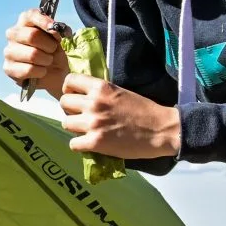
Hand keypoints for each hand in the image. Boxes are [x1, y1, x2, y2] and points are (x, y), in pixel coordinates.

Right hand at [3, 9, 70, 100]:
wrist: (52, 73)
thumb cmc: (53, 51)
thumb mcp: (58, 38)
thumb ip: (57, 30)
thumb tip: (54, 29)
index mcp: (24, 21)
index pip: (31, 15)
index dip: (44, 22)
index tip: (55, 31)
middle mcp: (13, 34)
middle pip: (32, 36)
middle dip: (49, 45)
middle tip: (53, 50)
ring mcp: (9, 51)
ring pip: (32, 54)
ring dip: (46, 60)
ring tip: (47, 61)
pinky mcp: (8, 68)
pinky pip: (28, 70)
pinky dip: (40, 72)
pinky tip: (41, 71)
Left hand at [59, 74, 181, 160]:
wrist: (161, 129)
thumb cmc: (145, 110)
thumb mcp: (121, 92)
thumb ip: (102, 93)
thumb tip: (84, 97)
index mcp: (101, 87)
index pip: (70, 80)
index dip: (69, 89)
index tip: (75, 96)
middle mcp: (93, 103)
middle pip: (64, 103)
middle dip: (70, 110)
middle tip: (81, 116)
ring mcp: (93, 123)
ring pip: (66, 123)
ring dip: (74, 127)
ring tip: (86, 130)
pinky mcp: (95, 142)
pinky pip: (73, 144)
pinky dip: (80, 145)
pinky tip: (89, 143)